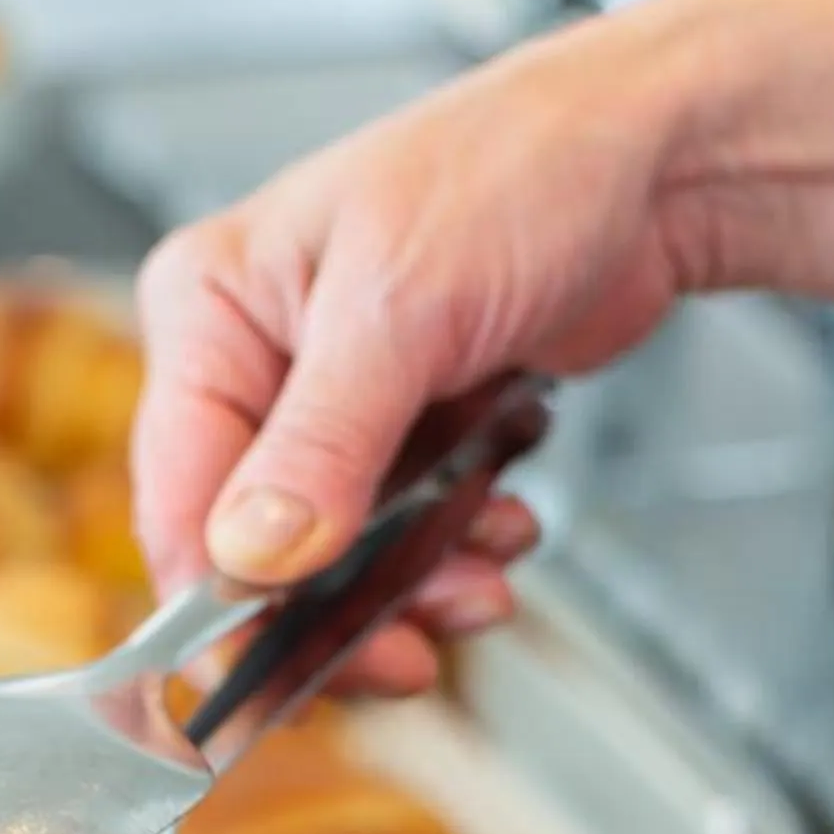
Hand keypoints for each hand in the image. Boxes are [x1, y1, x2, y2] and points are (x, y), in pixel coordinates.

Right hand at [134, 0, 833, 692]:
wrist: (658, 156)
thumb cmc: (522, 167)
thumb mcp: (402, 309)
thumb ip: (319, 445)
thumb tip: (248, 558)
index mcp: (209, 311)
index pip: (175, 497)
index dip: (220, 603)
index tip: (271, 677)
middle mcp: (251, 360)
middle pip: (247, 549)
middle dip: (332, 612)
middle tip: (403, 660)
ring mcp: (323, 401)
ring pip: (326, 558)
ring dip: (405, 594)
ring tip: (476, 590)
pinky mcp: (395, 427)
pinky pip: (392, 536)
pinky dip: (446, 558)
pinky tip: (498, 534)